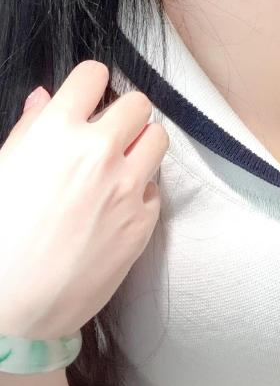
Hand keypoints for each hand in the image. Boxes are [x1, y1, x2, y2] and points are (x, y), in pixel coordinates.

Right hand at [0, 60, 168, 339]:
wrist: (11, 311)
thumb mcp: (0, 171)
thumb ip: (28, 129)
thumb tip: (45, 98)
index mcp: (56, 131)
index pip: (93, 74)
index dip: (89, 83)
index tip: (87, 95)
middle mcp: (98, 152)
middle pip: (137, 103)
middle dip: (121, 113)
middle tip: (106, 132)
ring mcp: (126, 187)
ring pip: (158, 137)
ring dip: (140, 143)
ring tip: (120, 163)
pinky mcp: (143, 223)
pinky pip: (157, 188)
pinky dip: (141, 191)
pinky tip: (116, 206)